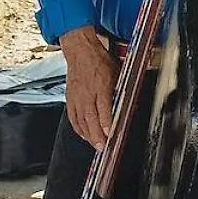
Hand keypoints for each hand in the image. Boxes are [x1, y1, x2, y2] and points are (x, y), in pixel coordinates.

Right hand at [59, 27, 116, 149]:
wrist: (80, 51)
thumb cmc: (100, 61)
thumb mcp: (117, 72)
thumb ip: (120, 88)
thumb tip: (128, 103)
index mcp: (100, 84)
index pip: (103, 107)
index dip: (106, 121)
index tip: (110, 133)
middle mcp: (87, 92)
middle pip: (90, 117)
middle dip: (96, 134)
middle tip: (102, 147)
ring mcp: (77, 96)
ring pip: (80, 120)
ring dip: (88, 135)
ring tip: (95, 145)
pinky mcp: (70, 98)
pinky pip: (73, 116)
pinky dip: (78, 128)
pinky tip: (84, 135)